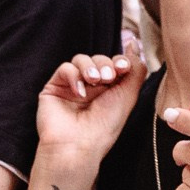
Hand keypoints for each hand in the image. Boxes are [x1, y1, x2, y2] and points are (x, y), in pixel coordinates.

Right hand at [35, 52, 143, 173]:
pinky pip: (64, 69)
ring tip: (94, 80)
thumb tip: (133, 43)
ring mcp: (72, 87)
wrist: (79, 146)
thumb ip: (135, 69)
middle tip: (108, 78)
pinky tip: (79, 92)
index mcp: (110, 90)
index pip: (114, 64)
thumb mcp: (128, 96)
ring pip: (81, 60)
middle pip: (99, 59)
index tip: (124, 67)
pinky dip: (73, 75)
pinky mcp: (54, 88)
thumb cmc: (105, 126)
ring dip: (90, 66)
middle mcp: (90, 87)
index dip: (119, 61)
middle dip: (105, 64)